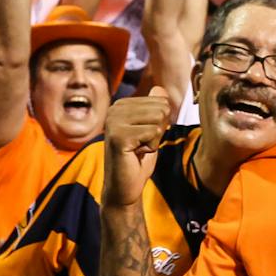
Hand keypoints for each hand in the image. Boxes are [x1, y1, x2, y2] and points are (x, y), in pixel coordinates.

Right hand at [102, 87, 170, 207]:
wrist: (124, 187)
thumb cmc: (138, 159)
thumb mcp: (150, 129)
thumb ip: (154, 108)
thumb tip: (159, 88)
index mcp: (122, 104)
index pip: (161, 101)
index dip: (160, 123)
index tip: (143, 137)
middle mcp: (115, 109)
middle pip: (161, 108)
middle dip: (158, 131)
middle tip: (141, 145)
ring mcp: (114, 121)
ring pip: (158, 120)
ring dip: (154, 139)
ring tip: (138, 149)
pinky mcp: (118, 136)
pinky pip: (153, 133)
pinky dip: (151, 147)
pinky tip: (135, 154)